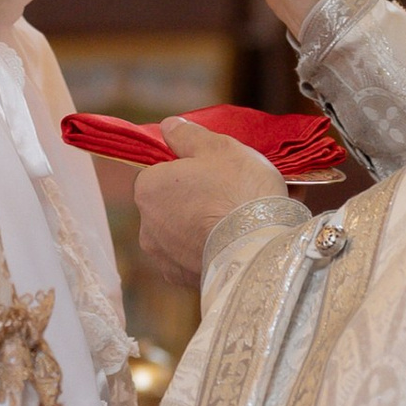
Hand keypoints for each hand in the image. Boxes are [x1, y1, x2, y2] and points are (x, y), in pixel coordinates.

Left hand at [133, 123, 285, 290]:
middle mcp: (147, 226)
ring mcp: (164, 257)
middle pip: (174, 202)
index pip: (162, 171)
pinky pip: (198, 255)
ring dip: (208, 224)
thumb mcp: (218, 147)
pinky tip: (242, 239)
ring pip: (186, 231)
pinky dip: (215, 248)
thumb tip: (168, 126)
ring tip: (245, 217)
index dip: (191, 168)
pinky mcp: (184, 280)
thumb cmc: (237, 191)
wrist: (258, 250)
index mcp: (148, 189)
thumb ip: (188, 135)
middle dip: (199, 197)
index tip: (217, 170)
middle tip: (234, 192)